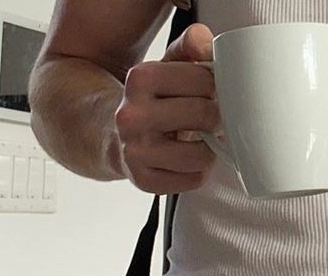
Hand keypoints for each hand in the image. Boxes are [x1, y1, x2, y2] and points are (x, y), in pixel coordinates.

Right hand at [114, 23, 220, 193]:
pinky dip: (197, 172)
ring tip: (199, 140)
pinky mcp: (143, 180)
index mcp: (139, 80)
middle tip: (210, 119)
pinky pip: (193, 179)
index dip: (215, 88)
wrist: (111, 134)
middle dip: (215, 118)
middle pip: (204, 115)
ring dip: (209, 149)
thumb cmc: (151, 100)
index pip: (204, 81)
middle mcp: (132, 115)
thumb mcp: (167, 67)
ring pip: (201, 154)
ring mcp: (135, 150)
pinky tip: (186, 160)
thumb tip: (205, 42)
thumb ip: (189, 48)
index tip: (210, 93)